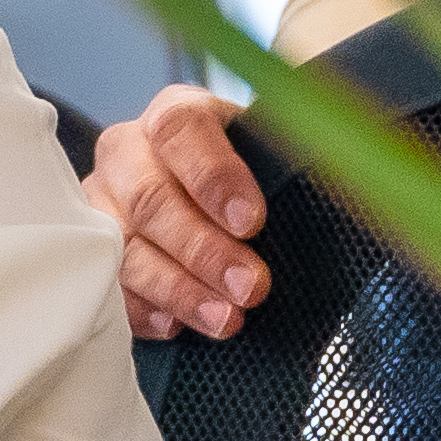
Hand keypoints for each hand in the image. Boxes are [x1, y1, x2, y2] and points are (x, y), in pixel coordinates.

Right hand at [87, 86, 270, 342]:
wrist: (207, 198)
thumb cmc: (246, 176)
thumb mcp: (269, 152)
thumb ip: (292, 158)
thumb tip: (348, 172)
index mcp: (175, 115)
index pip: (179, 130)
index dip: (213, 176)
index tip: (252, 222)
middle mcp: (127, 152)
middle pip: (149, 197)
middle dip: (203, 249)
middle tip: (251, 287)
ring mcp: (102, 203)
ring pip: (124, 247)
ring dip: (178, 288)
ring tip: (226, 319)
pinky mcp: (92, 252)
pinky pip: (108, 284)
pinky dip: (143, 309)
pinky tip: (177, 326)